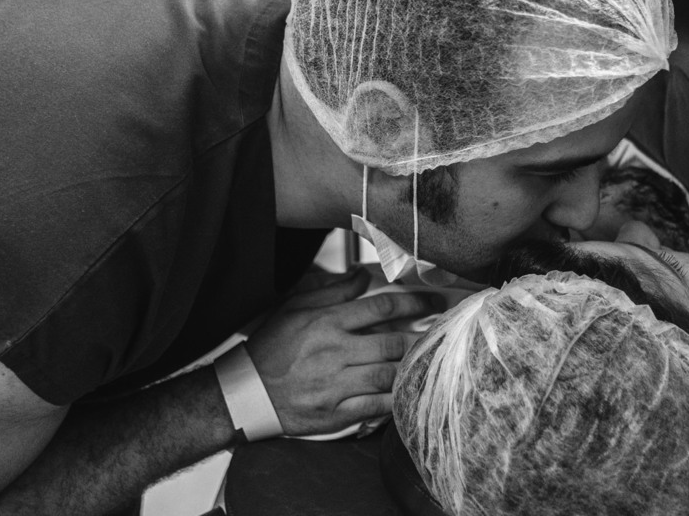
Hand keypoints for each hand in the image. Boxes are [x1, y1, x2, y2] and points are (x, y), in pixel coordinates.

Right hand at [244, 267, 441, 436]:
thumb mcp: (295, 307)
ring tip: (430, 362)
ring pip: (388, 375)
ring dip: (412, 368)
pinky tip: (408, 393)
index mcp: (327, 322)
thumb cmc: (272, 346)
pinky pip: (375, 407)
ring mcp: (335, 385)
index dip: (414, 302)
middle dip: (421, 338)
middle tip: (442, 334)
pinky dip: (396, 400)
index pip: (381, 307)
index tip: (434, 302)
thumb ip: (333, 291)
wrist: (246, 392)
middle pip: (392, 343)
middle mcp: (334, 351)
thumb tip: (363, 276)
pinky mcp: (335, 413)